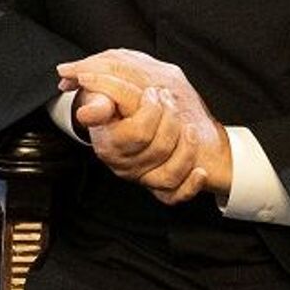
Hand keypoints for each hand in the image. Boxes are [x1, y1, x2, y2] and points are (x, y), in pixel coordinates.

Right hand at [56, 47, 232, 205]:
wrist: (114, 119)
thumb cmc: (107, 103)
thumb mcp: (98, 95)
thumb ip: (96, 99)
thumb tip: (88, 113)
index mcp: (108, 144)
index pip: (138, 132)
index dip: (151, 110)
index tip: (152, 92)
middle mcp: (124, 165)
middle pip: (158, 149)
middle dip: (171, 119)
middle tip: (168, 99)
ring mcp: (142, 177)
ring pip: (170, 173)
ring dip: (186, 146)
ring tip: (187, 125)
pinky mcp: (158, 187)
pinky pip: (175, 196)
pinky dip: (190, 186)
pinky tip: (200, 172)